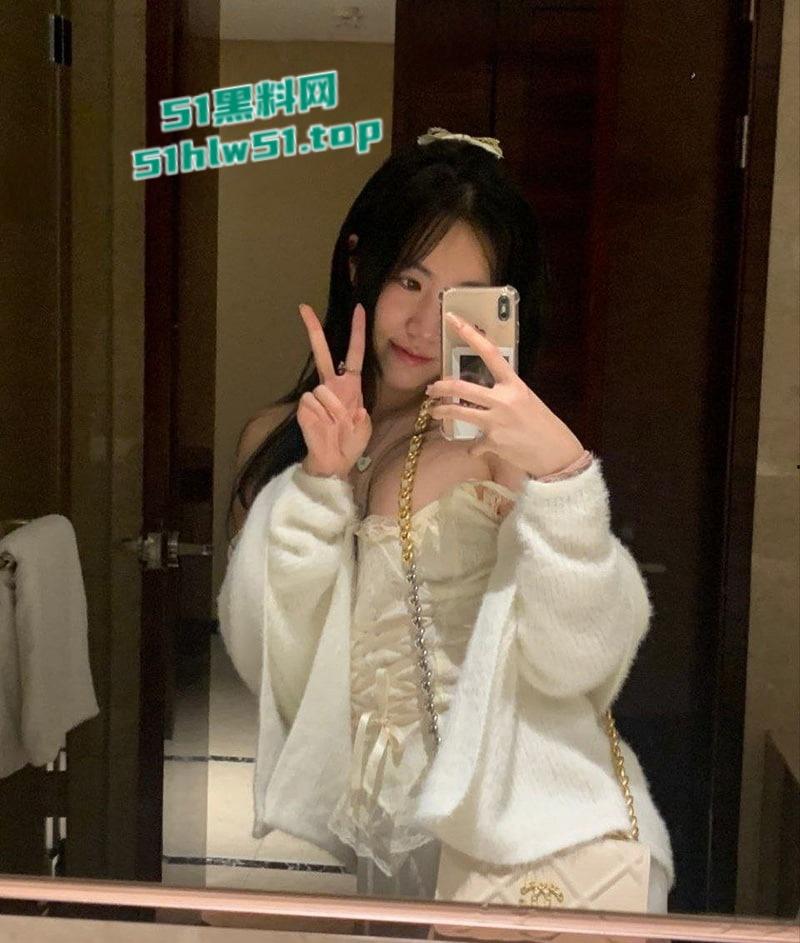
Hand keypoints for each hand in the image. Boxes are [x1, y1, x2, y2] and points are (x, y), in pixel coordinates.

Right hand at [296, 302, 371, 478]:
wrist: (334, 462)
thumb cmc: (350, 445)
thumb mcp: (365, 427)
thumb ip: (362, 416)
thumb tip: (354, 408)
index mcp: (350, 386)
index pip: (354, 354)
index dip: (357, 332)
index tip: (358, 309)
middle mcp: (332, 386)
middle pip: (323, 353)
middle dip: (313, 329)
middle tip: (303, 307)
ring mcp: (315, 395)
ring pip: (324, 391)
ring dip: (334, 411)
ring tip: (336, 427)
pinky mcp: (304, 406)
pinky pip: (313, 404)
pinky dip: (322, 418)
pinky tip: (324, 429)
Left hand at [425, 312, 584, 477]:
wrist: (557, 454)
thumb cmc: (543, 426)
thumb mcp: (526, 401)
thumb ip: (505, 395)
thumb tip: (483, 396)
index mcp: (514, 385)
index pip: (489, 353)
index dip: (469, 334)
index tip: (452, 319)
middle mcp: (503, 400)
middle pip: (462, 387)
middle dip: (441, 387)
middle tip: (430, 389)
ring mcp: (496, 422)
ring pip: (458, 412)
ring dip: (441, 411)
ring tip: (434, 412)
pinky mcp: (492, 442)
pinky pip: (473, 445)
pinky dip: (473, 448)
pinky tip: (477, 449)